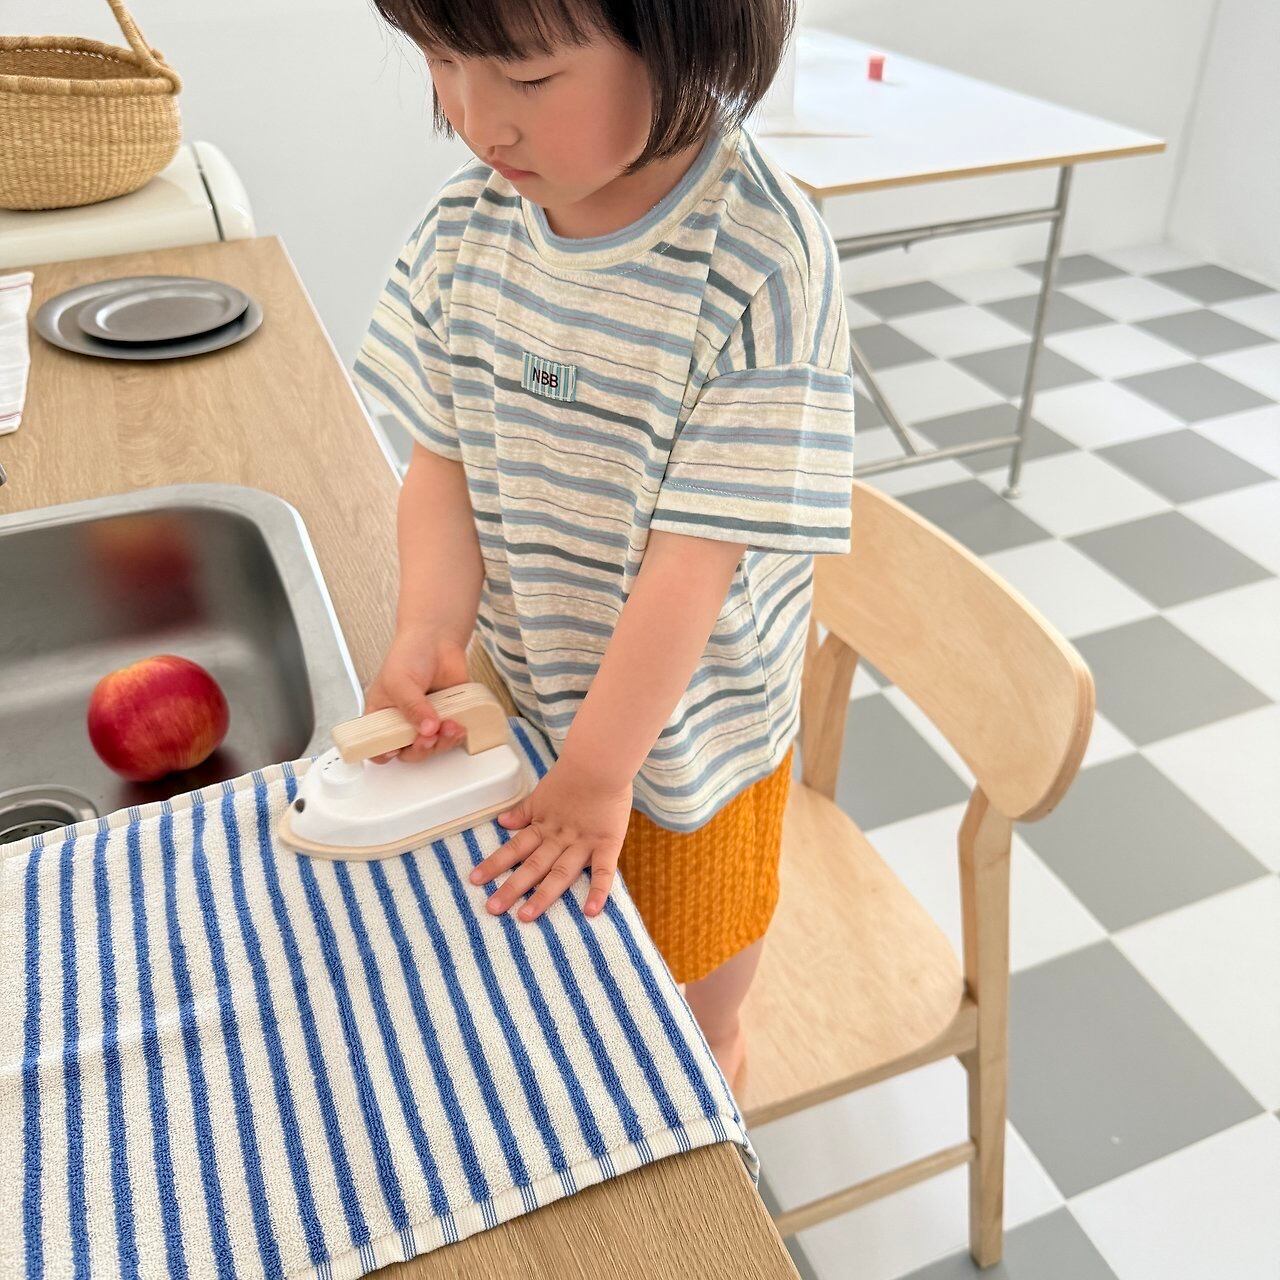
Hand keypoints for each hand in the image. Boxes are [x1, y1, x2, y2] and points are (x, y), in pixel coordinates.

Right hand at [363, 624, 471, 763]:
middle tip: (428, 737)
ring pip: (432, 747)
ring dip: (442, 742)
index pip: (377, 746)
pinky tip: (459, 725)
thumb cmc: (409, 656)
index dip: (385, 753)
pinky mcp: (446, 718)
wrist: (438, 640)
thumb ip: (412, 707)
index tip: (397, 749)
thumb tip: (427, 728)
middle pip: (409, 752)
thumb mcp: (400, 681)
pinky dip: (456, 735)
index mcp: (382, 716)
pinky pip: (451, 737)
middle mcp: (403, 723)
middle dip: (421, 749)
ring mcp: (426, 722)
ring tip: (449, 726)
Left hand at [470, 758, 633, 921]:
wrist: (601, 762)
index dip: (495, 863)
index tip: (475, 880)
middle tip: (492, 909)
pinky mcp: (607, 843)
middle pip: (533, 866)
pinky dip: (598, 890)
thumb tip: (502, 822)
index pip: (515, 848)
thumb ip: (524, 812)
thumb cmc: (573, 776)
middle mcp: (560, 838)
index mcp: (544, 826)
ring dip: (543, 895)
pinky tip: (591, 911)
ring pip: (561, 873)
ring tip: (525, 916)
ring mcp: (583, 842)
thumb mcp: (542, 794)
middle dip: (512, 887)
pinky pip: (604, 870)